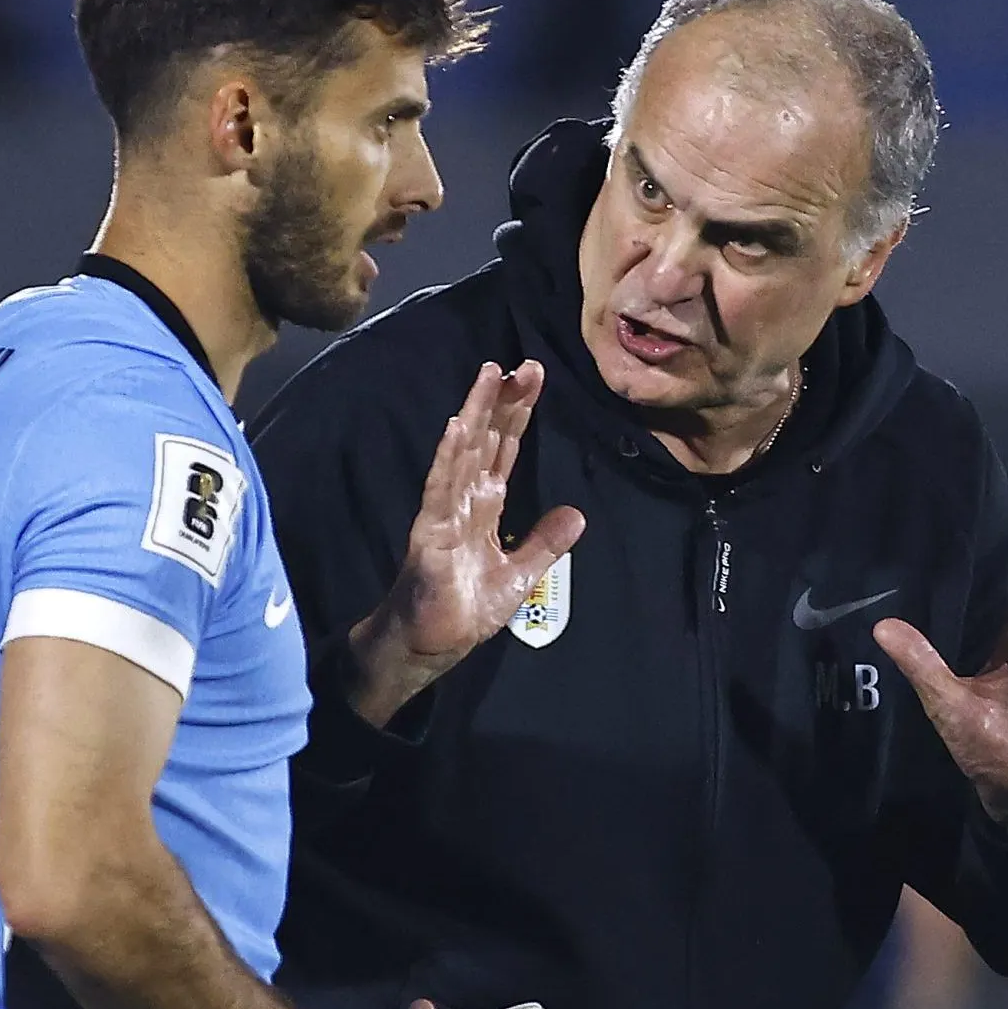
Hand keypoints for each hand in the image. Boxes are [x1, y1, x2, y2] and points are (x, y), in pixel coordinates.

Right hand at [348, 361, 585, 726]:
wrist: (432, 644)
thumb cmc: (465, 609)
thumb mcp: (520, 573)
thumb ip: (545, 542)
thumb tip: (577, 513)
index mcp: (485, 505)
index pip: (504, 449)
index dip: (518, 414)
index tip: (533, 378)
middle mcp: (465, 499)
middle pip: (486, 439)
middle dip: (504, 401)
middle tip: (524, 364)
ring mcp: (445, 510)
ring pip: (463, 452)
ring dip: (476, 412)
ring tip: (489, 375)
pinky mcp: (430, 531)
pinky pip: (439, 488)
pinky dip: (448, 457)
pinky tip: (458, 427)